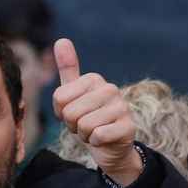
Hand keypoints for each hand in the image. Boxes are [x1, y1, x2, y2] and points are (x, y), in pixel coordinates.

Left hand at [51, 39, 141, 185]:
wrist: (110, 147)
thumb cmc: (89, 120)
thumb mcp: (74, 96)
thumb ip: (68, 70)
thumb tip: (62, 40)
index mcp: (94, 79)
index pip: (59, 98)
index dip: (61, 113)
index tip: (75, 114)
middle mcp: (110, 89)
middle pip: (70, 113)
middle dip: (73, 126)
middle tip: (85, 126)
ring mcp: (122, 107)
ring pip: (84, 126)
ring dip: (85, 135)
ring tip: (94, 132)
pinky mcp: (128, 127)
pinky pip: (98, 136)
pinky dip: (96, 142)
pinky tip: (104, 140)